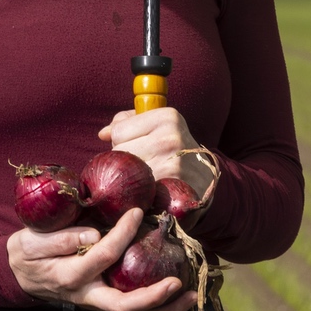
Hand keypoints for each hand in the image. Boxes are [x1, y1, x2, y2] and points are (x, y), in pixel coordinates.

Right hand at [6, 208, 195, 310]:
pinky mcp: (105, 300)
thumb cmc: (27, 252)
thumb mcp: (31, 241)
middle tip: (178, 283)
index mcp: (69, 277)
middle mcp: (87, 296)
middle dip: (153, 298)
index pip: (101, 257)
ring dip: (164, 310)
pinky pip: (135, 310)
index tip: (137, 212)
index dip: (121, 234)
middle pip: (123, 307)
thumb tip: (94, 236)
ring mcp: (98, 302)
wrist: (19, 273)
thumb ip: (60, 239)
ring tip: (191, 295)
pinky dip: (159, 307)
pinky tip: (179, 295)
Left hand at [96, 107, 217, 205]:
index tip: (138, 145)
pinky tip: (149, 191)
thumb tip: (103, 133)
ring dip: (130, 178)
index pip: (118, 131)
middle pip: (120, 152)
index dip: (123, 140)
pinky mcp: (170, 189)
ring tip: (147, 176)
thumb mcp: (160, 125)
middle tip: (143, 163)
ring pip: (126, 172)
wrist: (207, 181)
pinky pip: (136, 191)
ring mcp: (171, 164)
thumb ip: (128, 122)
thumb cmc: (174, 149)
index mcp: (167, 116)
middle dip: (125, 160)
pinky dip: (137, 194)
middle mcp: (170, 138)